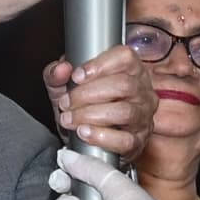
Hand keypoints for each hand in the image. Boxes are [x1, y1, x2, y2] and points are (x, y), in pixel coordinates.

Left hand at [41, 43, 145, 158]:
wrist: (83, 138)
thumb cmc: (81, 106)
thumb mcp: (63, 85)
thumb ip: (56, 73)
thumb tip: (61, 69)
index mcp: (130, 69)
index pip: (126, 57)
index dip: (100, 65)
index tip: (77, 76)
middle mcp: (142, 91)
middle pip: (123, 85)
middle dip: (88, 94)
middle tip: (66, 103)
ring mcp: (143, 117)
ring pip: (125, 112)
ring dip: (90, 115)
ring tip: (69, 119)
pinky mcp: (138, 141)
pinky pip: (125, 140)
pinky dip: (101, 137)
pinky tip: (84, 133)